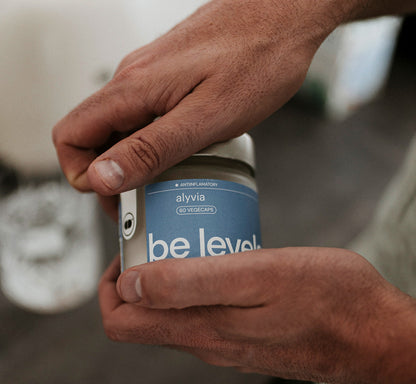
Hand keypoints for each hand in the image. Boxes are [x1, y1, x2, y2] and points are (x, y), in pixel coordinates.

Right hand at [53, 0, 338, 209]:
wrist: (286, 14)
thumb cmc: (258, 59)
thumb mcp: (205, 117)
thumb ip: (151, 148)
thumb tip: (101, 176)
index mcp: (133, 90)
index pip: (72, 135)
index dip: (83, 173)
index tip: (115, 196)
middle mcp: (135, 81)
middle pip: (94, 135)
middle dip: (110, 175)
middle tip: (141, 203)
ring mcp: (153, 79)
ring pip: (122, 129)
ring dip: (134, 162)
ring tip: (165, 186)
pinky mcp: (172, 81)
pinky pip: (147, 118)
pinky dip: (154, 144)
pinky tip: (182, 158)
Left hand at [99, 248, 415, 383]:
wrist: (374, 333)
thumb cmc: (328, 299)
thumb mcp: (259, 277)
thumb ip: (189, 285)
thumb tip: (131, 286)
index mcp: (201, 329)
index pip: (123, 322)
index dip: (114, 283)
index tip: (132, 246)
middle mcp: (206, 341)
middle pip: (145, 314)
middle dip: (140, 272)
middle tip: (164, 234)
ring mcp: (226, 339)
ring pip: (174, 310)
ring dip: (171, 274)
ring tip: (193, 238)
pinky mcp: (245, 332)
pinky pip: (205, 308)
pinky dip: (200, 282)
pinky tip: (223, 255)